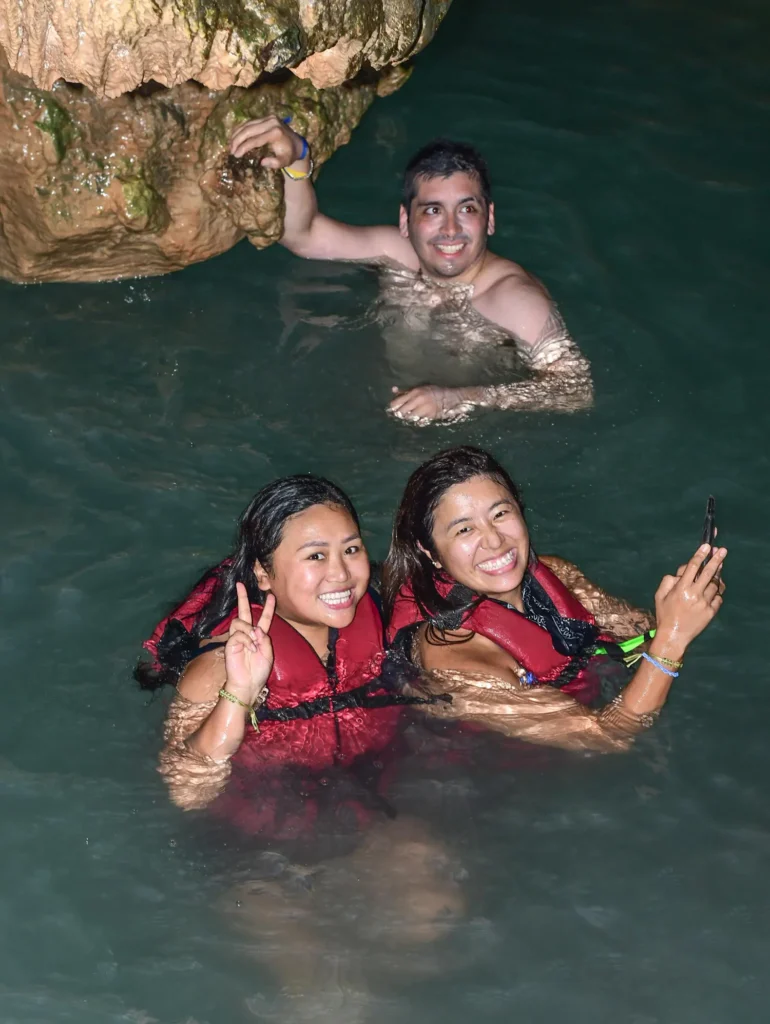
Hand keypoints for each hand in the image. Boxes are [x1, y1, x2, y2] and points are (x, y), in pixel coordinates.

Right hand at [223, 582, 274, 705]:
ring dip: (249, 629)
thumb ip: (264, 639)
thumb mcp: (268, 653)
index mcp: (258, 636)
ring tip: (254, 642)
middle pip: (244, 611)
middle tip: (240, 584)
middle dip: (242, 597)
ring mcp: (237, 638)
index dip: (268, 607)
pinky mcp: (230, 644)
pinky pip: (237, 634)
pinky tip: (250, 649)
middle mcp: (247, 633)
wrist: (248, 684)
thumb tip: (256, 629)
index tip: (271, 595)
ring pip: (239, 621)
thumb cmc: (258, 670)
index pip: (263, 618)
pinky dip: (246, 640)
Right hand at [229, 115, 304, 167]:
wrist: (297, 144)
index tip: (236, 155)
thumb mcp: (284, 162)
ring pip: (248, 124)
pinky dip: (242, 129)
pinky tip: (235, 136)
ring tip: (231, 144)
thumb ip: (274, 163)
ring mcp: (269, 118)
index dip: (243, 147)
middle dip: (237, 140)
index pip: (255, 140)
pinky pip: (251, 122)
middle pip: (249, 130)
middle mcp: (271, 122)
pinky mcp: (266, 117)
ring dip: (237, 134)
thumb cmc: (289, 155)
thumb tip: (262, 162)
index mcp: (275, 133)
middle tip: (231, 150)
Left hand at [388, 385, 480, 424]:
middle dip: (399, 414)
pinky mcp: (430, 416)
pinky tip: (417, 420)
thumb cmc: (436, 391)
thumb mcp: (421, 388)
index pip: (398, 402)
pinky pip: (418, 422)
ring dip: (407, 419)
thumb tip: (393, 390)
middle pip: (402, 412)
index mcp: (415, 392)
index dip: (393, 407)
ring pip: (409, 418)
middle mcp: (418, 400)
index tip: (392, 409)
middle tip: (399, 415)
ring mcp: (424, 409)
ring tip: (408, 418)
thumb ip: (407, 390)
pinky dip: (416, 422)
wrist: (453, 397)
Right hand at [652, 544, 726, 656]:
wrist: (674, 636)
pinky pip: (718, 598)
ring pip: (715, 585)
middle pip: (708, 573)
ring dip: (717, 576)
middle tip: (723, 550)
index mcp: (681, 588)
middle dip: (716, 560)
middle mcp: (695, 594)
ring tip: (719, 568)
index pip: (692, 567)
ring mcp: (705, 603)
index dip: (700, 555)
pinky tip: (715, 589)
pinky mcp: (711, 612)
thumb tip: (680, 573)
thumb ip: (668, 581)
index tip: (706, 546)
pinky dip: (717, 593)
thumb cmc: (664, 614)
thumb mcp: (659, 595)